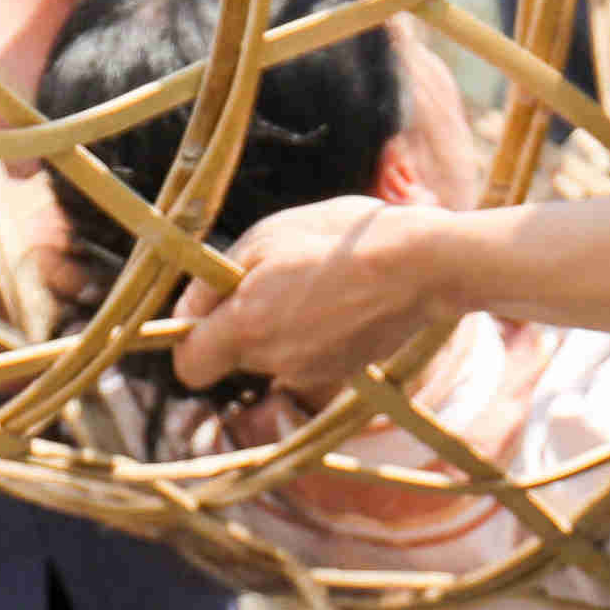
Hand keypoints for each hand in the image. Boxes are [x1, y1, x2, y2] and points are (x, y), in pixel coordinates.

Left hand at [175, 194, 465, 397]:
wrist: (423, 265)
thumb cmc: (341, 237)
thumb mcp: (265, 237)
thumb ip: (214, 279)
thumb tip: (186, 313)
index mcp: (247, 326)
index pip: (189, 366)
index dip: (190, 339)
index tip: (209, 306)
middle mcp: (275, 362)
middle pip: (233, 355)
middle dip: (241, 321)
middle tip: (273, 274)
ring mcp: (312, 371)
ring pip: (273, 353)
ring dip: (281, 323)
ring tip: (317, 279)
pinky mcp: (344, 371)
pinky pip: (309, 353)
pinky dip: (316, 330)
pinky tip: (344, 296)